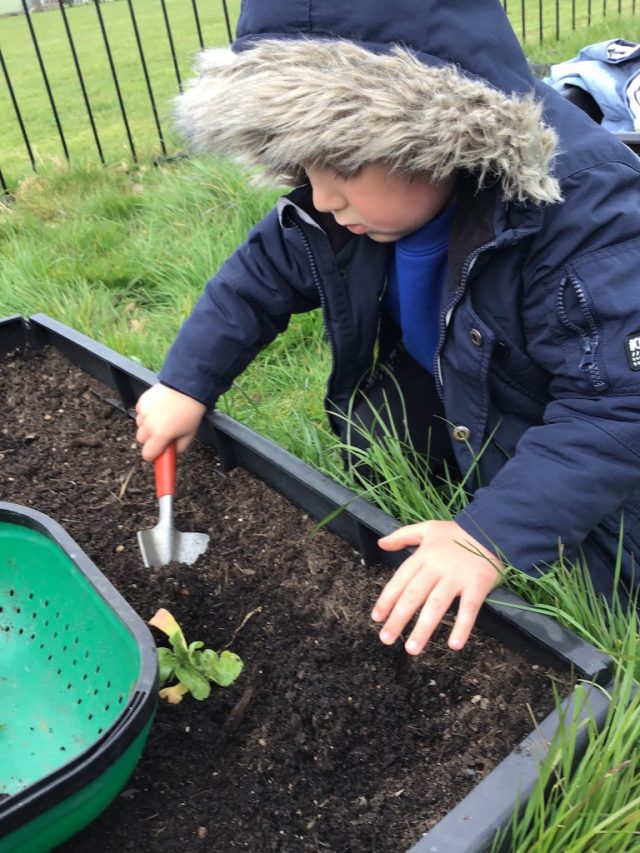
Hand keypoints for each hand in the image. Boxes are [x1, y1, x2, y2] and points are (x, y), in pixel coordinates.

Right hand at [135, 383, 205, 460]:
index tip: (158, 451)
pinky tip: (159, 409)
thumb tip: (170, 453)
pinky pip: (140, 412)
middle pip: (141, 440)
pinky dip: (146, 413)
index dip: (153, 455)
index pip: (147, 454)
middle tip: (163, 433)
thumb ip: (179, 448)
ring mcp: (144, 412)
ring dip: (148, 425)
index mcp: (160, 435)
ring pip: (140, 426)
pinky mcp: (142, 401)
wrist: (187, 387)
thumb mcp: (190, 434)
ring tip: (163, 418)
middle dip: (150, 440)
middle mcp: (149, 424)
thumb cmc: (191, 411)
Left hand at [372, 520, 502, 654]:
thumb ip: (402, 535)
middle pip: (413, 596)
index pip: (400, 580)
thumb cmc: (458, 532)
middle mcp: (437, 567)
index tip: (376, 618)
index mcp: (423, 556)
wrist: (493, 528)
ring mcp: (457, 577)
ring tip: (412, 649)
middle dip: (398, 619)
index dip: (387, 599)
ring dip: (423, 629)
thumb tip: (380, 543)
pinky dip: (462, 627)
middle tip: (386, 639)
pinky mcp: (477, 585)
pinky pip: (469, 609)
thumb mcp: (428, 528)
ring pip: (436, 605)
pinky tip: (454, 645)